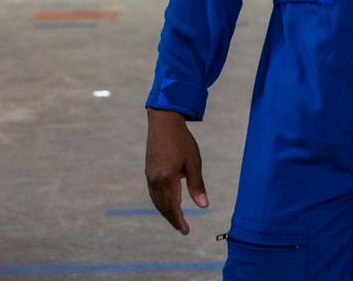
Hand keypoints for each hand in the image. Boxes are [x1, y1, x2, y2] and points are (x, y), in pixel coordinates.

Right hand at [145, 107, 208, 233]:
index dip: (179, 221)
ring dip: (166, 212)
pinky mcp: (148, 170)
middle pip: (163, 208)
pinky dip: (160, 202)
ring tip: (176, 218)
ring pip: (157, 202)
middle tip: (183, 228)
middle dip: (173, 219)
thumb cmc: (182, 140)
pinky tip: (166, 202)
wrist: (163, 121)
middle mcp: (156, 180)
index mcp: (167, 179)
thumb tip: (203, 206)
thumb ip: (197, 185)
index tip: (186, 231)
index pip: (173, 208)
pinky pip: (153, 193)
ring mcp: (150, 176)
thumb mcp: (193, 162)